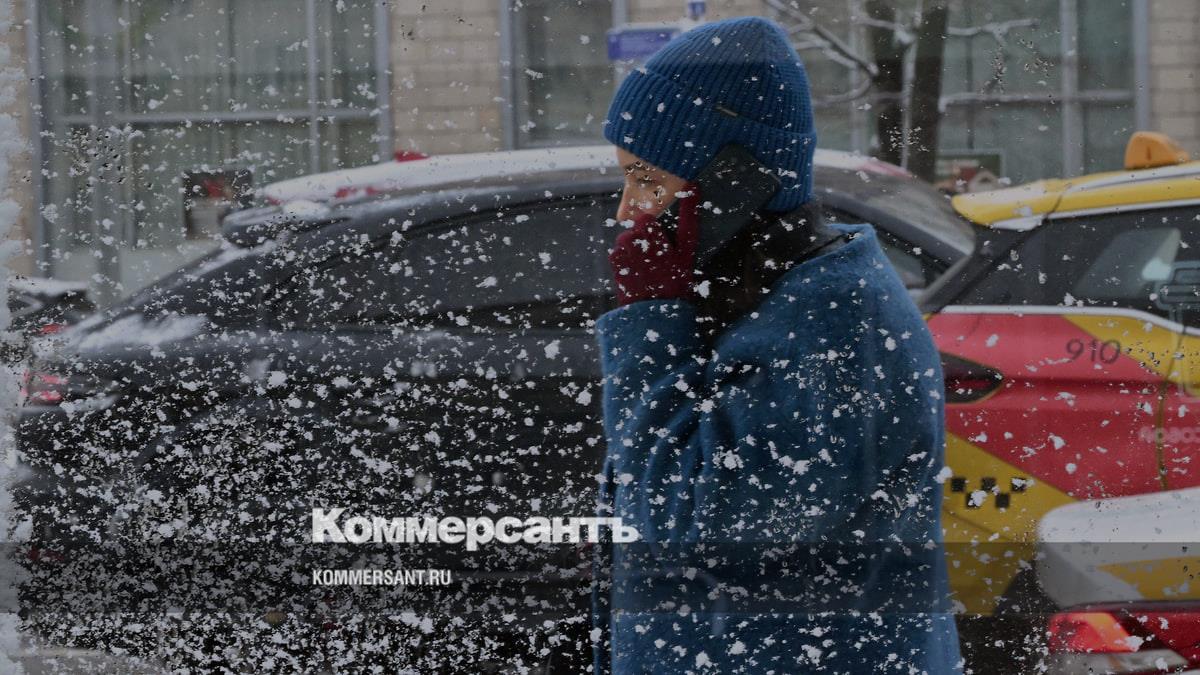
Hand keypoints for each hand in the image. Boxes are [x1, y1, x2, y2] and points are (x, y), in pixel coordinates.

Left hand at [608, 184, 699, 305]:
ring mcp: (621, 249)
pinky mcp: (613, 260)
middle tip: (655, 259)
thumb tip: (693, 184)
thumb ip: (689, 215)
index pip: (646, 218)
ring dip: (635, 248)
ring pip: (627, 238)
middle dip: (644, 239)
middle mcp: (633, 237)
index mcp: (652, 232)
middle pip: (636, 227)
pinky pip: (619, 251)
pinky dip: (626, 258)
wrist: (656, 309)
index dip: (654, 232)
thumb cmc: (676, 278)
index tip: (661, 246)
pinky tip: (637, 272)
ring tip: (647, 267)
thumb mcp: (687, 248)